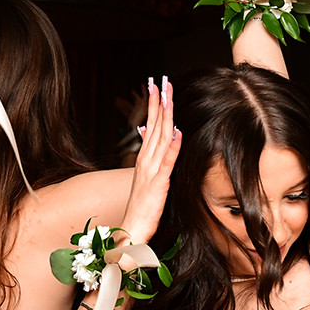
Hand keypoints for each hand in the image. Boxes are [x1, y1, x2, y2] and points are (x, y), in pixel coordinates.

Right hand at [117, 77, 180, 244]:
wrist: (132, 230)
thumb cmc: (140, 208)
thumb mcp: (145, 177)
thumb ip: (147, 154)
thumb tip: (146, 131)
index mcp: (144, 159)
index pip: (150, 125)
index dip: (154, 104)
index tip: (156, 85)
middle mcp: (146, 161)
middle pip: (155, 126)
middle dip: (158, 102)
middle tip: (161, 80)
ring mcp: (151, 171)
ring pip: (160, 138)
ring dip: (165, 116)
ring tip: (168, 95)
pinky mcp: (158, 183)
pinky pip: (167, 162)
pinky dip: (172, 146)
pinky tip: (177, 131)